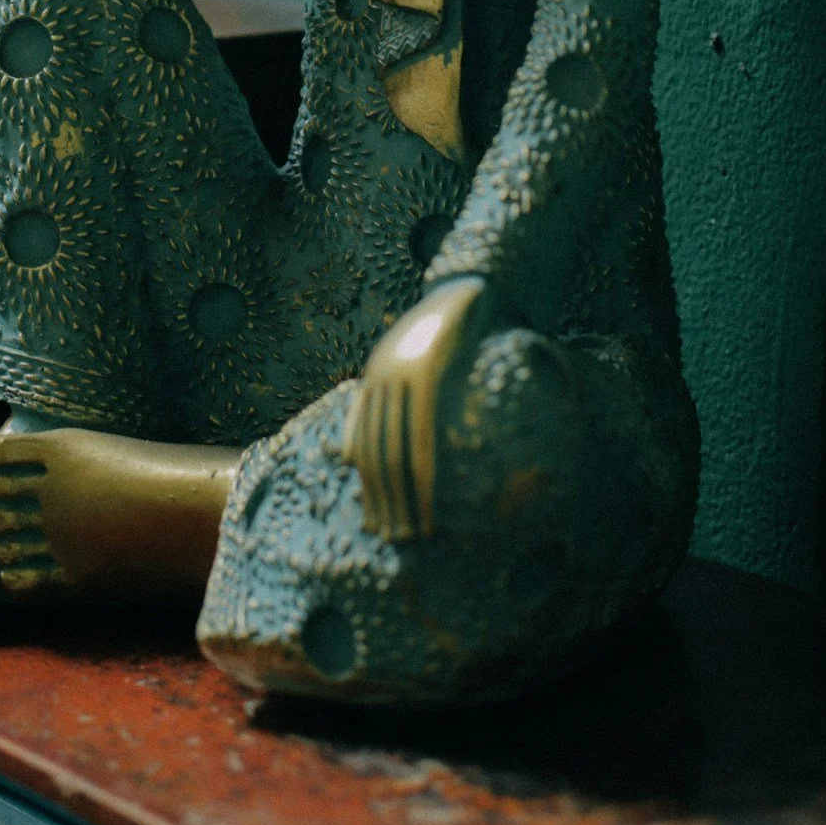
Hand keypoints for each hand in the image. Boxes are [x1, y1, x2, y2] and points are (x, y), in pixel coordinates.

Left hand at [341, 276, 488, 539]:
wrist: (471, 286)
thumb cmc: (449, 330)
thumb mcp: (413, 363)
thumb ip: (389, 401)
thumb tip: (354, 453)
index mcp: (376, 376)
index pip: (364, 442)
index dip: (369, 485)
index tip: (375, 520)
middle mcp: (381, 376)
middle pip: (376, 451)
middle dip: (383, 499)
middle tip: (392, 538)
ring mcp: (401, 373)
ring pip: (395, 446)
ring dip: (402, 495)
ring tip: (411, 531)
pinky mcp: (426, 369)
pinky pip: (420, 428)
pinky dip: (422, 466)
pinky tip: (428, 496)